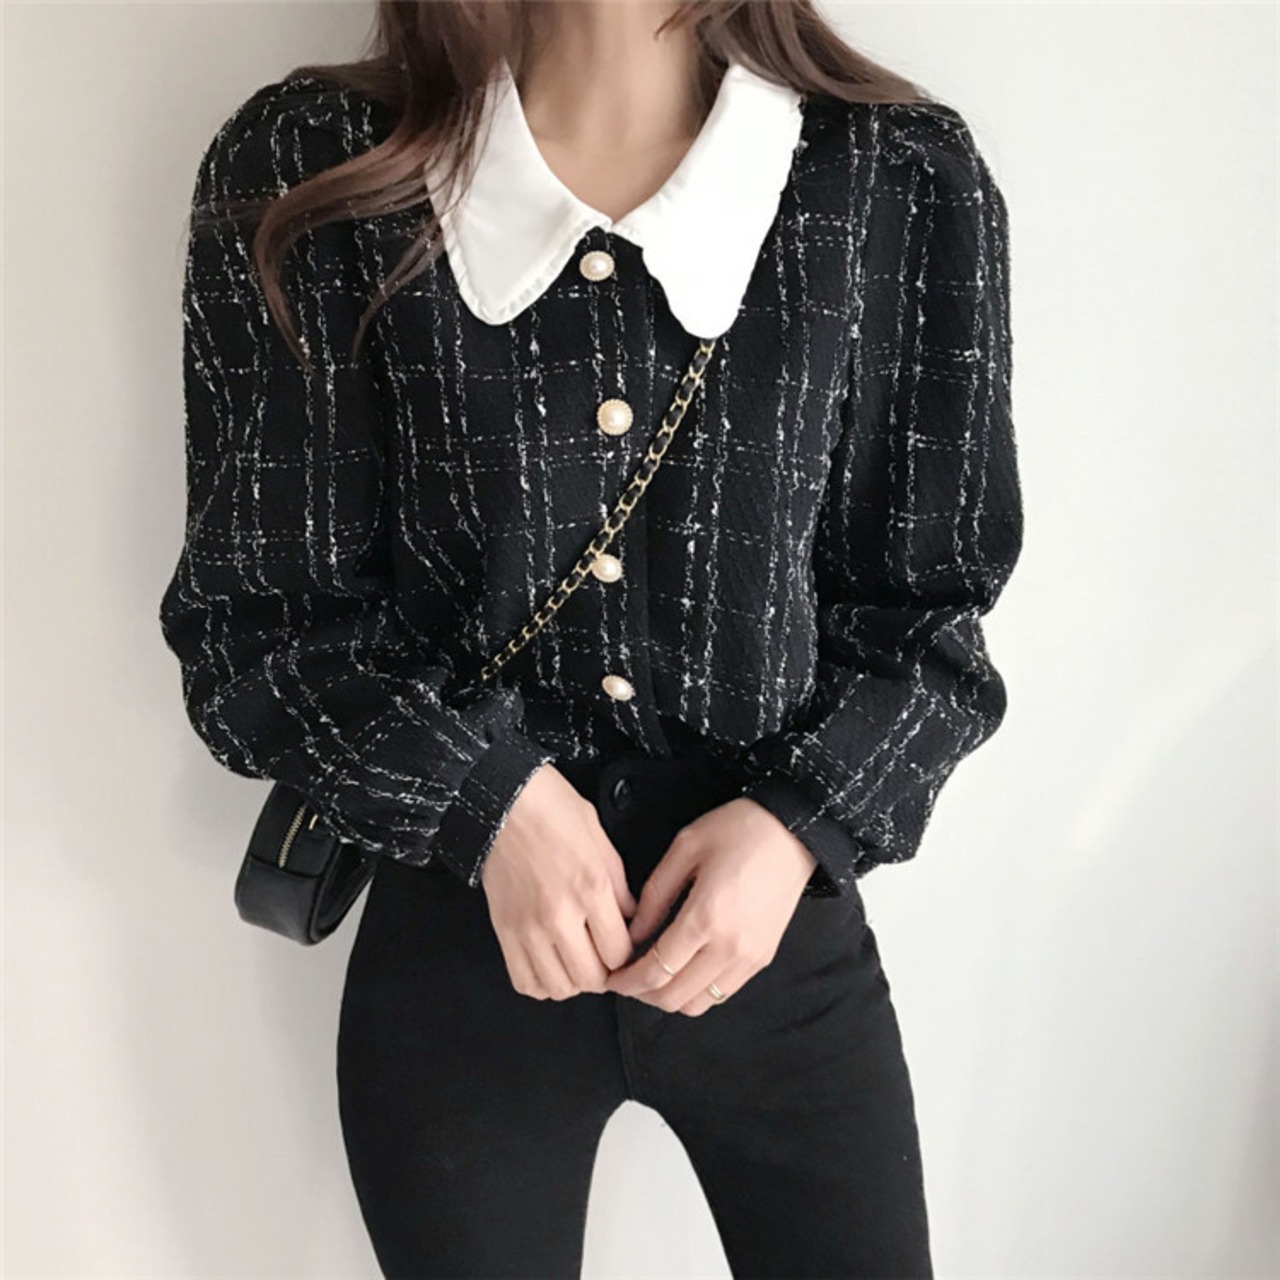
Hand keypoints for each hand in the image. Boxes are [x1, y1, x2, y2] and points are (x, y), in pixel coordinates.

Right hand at [480, 763, 638, 1000]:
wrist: (503, 802)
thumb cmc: (552, 810)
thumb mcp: (601, 840)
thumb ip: (619, 885)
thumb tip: (630, 919)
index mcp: (591, 888)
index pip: (619, 953)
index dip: (628, 956)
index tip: (625, 948)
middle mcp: (560, 914)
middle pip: (591, 978)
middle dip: (604, 974)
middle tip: (604, 958)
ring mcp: (528, 927)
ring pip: (559, 987)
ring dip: (574, 981)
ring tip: (577, 962)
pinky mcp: (504, 930)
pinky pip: (525, 981)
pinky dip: (541, 982)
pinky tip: (550, 965)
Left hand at [603, 797, 818, 1015]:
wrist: (794, 831)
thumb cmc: (739, 829)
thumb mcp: (685, 848)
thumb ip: (654, 894)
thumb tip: (634, 933)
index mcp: (705, 917)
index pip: (656, 971)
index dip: (626, 981)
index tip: (611, 976)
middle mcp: (729, 947)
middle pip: (673, 998)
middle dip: (642, 994)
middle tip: (625, 977)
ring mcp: (749, 957)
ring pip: (698, 1004)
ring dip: (669, 997)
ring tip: (653, 975)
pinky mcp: (762, 958)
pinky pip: (722, 994)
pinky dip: (696, 991)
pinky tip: (684, 969)